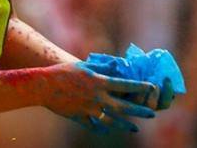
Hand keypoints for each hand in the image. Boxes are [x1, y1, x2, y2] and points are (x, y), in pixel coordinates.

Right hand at [41, 62, 156, 133]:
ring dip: (125, 125)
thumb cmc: (64, 72)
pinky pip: (94, 126)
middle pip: (123, 106)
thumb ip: (103, 67)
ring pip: (112, 120)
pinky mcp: (80, 117)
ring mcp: (89, 110)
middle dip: (139, 110)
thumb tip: (119, 65)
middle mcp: (97, 98)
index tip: (151, 88)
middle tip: (152, 113)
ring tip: (135, 128)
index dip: (139, 87)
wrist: (44, 86)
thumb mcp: (85, 66)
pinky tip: (107, 131)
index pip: (125, 85)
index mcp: (100, 83)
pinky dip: (101, 129)